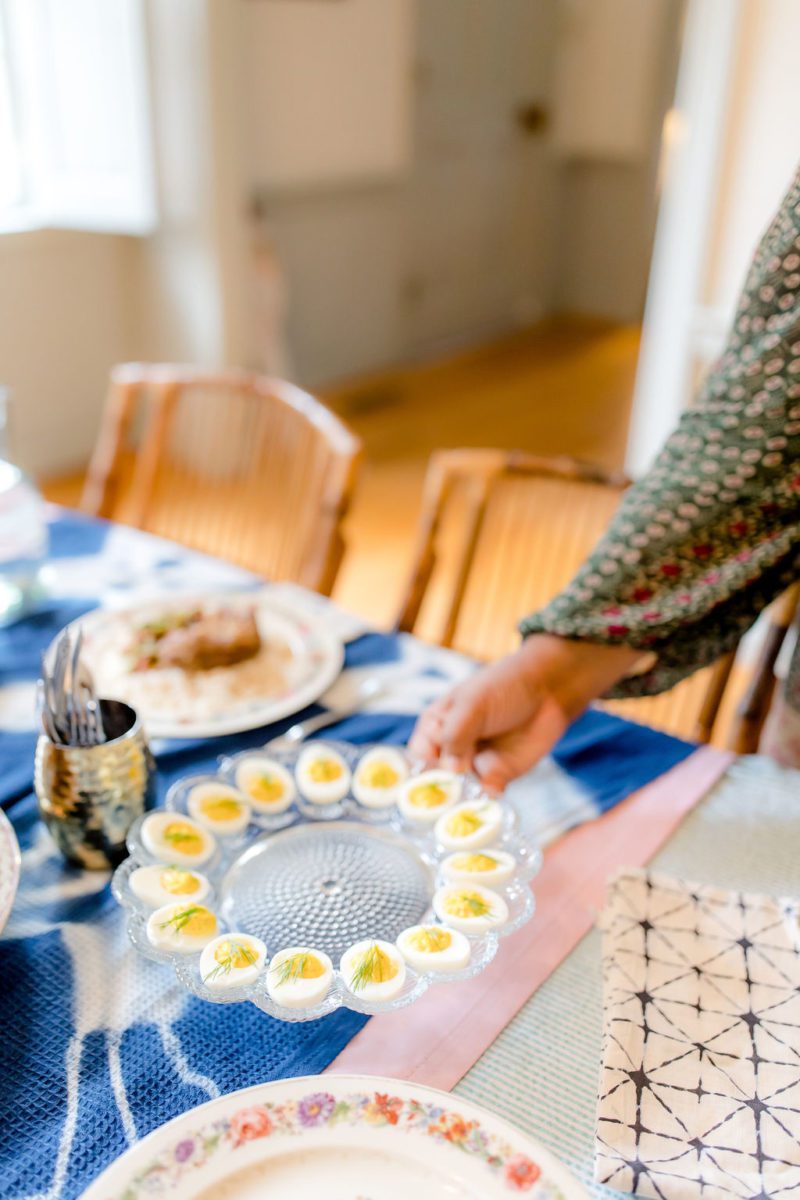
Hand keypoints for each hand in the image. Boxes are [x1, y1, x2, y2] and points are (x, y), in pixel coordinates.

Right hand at [409, 634, 641, 792]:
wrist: (548, 689)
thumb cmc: (504, 685)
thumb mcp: (473, 704)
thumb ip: (456, 735)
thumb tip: (449, 770)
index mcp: (435, 727)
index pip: (418, 757)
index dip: (420, 771)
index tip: (428, 784)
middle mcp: (450, 749)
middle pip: (436, 780)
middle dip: (440, 793)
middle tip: (450, 799)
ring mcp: (473, 765)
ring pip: (459, 792)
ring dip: (460, 802)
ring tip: (466, 807)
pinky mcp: (497, 777)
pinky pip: (485, 797)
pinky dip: (484, 804)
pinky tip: (488, 801)